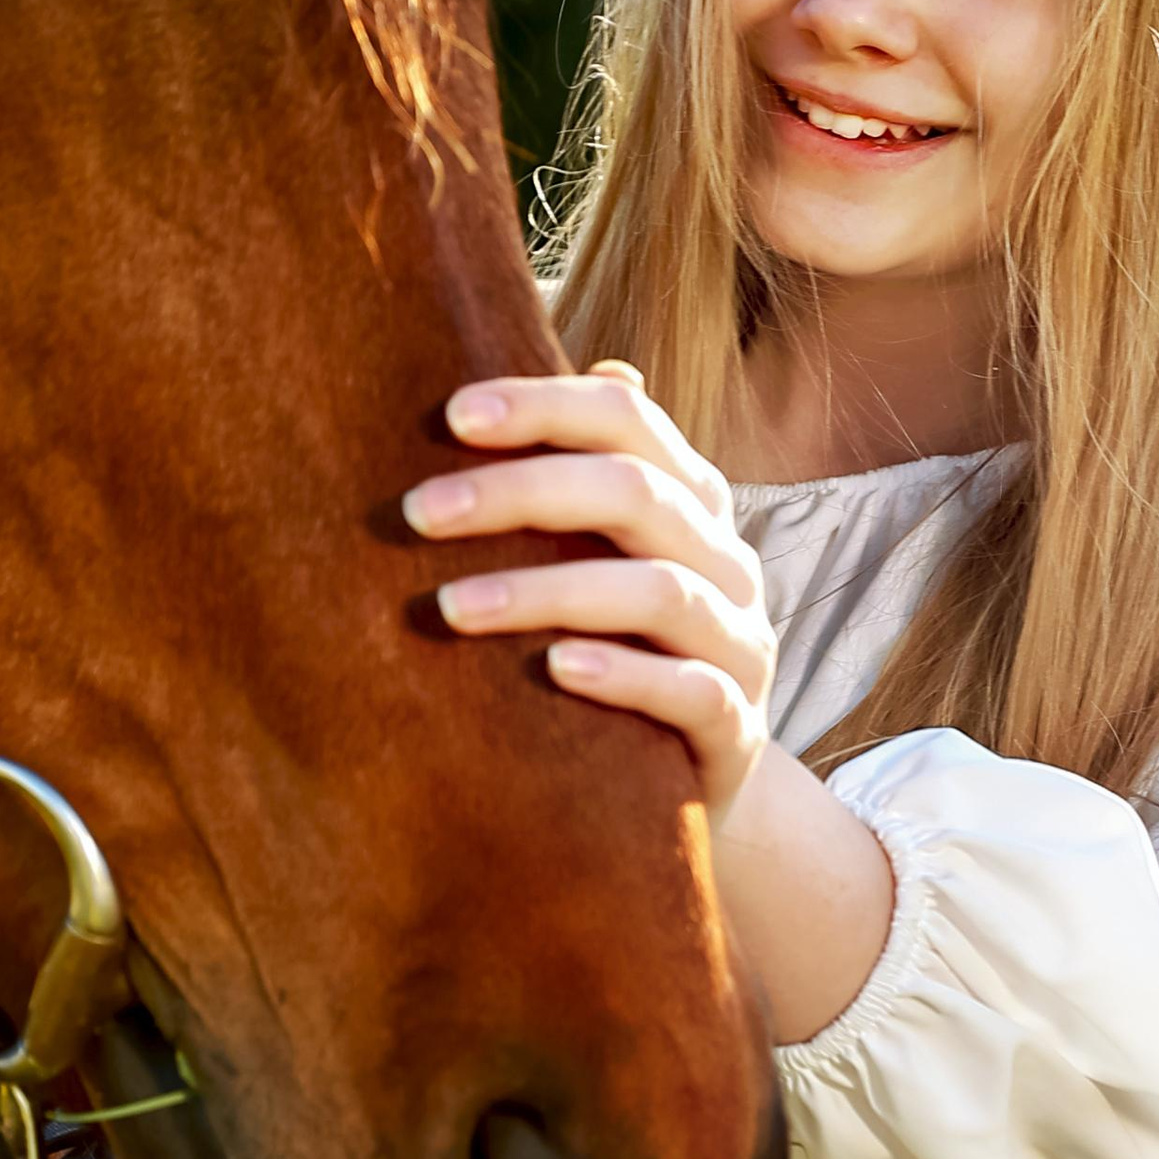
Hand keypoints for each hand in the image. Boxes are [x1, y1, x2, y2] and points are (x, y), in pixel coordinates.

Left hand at [404, 362, 777, 836]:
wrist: (696, 777)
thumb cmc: (623, 643)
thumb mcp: (603, 553)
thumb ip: (574, 473)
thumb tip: (537, 382)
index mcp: (691, 500)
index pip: (627, 421)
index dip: (545, 407)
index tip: (452, 415)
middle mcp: (726, 559)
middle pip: (636, 494)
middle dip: (521, 492)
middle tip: (418, 512)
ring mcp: (740, 643)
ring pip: (660, 593)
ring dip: (548, 592)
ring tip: (453, 607)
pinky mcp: (735, 728)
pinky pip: (693, 692)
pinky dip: (625, 675)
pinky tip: (555, 670)